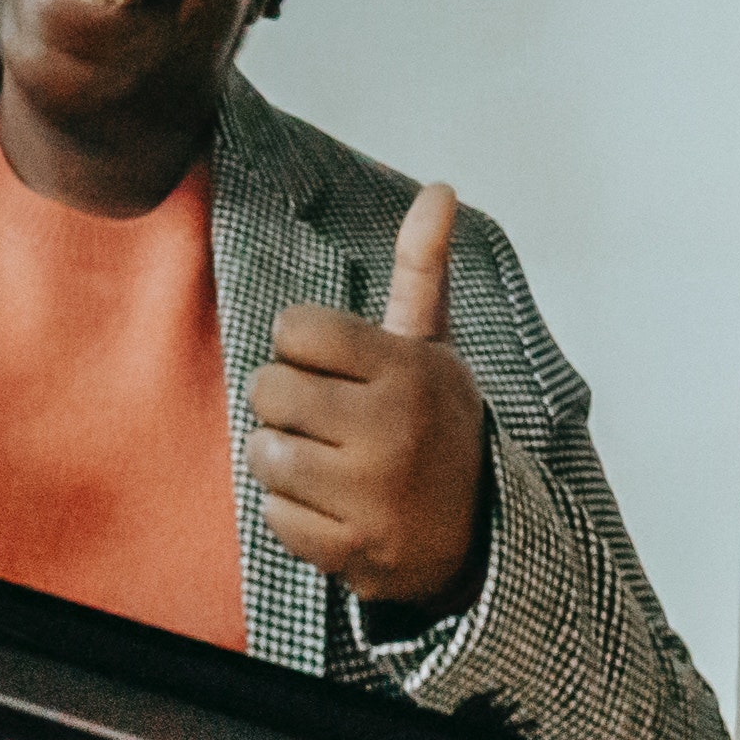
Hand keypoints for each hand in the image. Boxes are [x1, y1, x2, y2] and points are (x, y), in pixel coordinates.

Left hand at [250, 185, 491, 606]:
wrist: (478, 534)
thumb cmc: (436, 425)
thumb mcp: (433, 348)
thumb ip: (421, 270)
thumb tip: (439, 189)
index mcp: (407, 369)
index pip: (295, 328)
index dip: (301, 346)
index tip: (332, 366)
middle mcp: (390, 428)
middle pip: (266, 388)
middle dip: (283, 402)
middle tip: (323, 418)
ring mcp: (371, 494)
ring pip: (262, 453)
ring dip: (281, 459)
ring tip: (325, 462)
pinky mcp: (352, 549)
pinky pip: (273, 515)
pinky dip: (292, 514)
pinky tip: (333, 508)